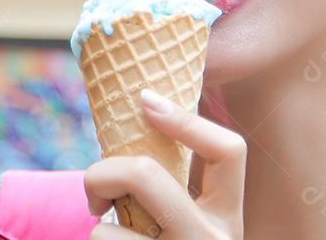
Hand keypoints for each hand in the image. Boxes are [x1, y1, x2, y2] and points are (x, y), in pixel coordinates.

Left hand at [84, 88, 246, 238]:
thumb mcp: (191, 221)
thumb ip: (173, 185)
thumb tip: (139, 114)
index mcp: (227, 215)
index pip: (229, 150)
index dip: (187, 119)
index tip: (146, 99)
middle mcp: (213, 236)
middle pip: (144, 174)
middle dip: (104, 173)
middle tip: (96, 188)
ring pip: (113, 217)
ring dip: (100, 220)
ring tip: (111, 231)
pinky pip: (102, 238)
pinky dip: (98, 238)